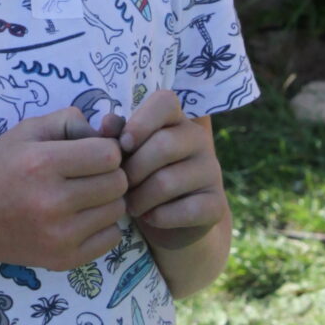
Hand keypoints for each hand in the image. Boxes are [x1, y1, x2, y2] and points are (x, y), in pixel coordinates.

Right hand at [0, 107, 128, 272]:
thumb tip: (111, 130)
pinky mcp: (64, 260)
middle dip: (109, 174)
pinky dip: (103, 227)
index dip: (106, 149)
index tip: (90, 153)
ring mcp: (60, 236)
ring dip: (106, 200)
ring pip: (117, 210)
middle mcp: (52, 202)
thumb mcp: (25, 131)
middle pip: (118, 183)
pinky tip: (82, 219)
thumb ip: (70, 121)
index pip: (109, 154)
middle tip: (89, 175)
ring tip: (83, 197)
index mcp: (42, 164)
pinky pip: (112, 238)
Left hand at [118, 92, 226, 243]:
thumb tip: (108, 123)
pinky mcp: (217, 204)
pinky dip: (159, 217)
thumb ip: (116, 136)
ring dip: (139, 199)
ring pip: (167, 182)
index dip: (141, 121)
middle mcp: (199, 140)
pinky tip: (150, 217)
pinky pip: (185, 210)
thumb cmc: (140, 178)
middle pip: (163, 145)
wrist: (168, 223)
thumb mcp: (126, 155)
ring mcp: (211, 172)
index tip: (124, 145)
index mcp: (175, 120)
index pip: (165, 101)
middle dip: (132, 170)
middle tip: (120, 187)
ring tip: (130, 205)